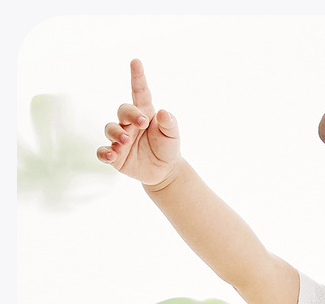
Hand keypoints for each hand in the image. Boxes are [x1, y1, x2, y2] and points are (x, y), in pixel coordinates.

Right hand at [96, 58, 181, 187]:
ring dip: (116, 133)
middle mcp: (129, 123)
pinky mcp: (115, 156)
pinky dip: (104, 152)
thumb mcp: (173, 135)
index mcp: (144, 113)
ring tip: (126, 140)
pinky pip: (103, 152)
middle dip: (130, 114)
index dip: (137, 77)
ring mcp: (121, 138)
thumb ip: (169, 123)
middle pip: (123, 110)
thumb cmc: (168, 147)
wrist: (164, 171)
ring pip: (110, 129)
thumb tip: (163, 112)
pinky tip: (111, 155)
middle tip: (142, 123)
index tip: (136, 62)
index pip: (139, 92)